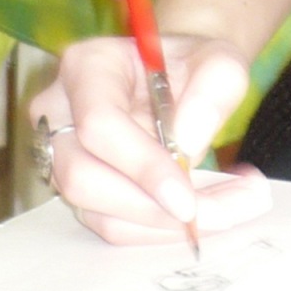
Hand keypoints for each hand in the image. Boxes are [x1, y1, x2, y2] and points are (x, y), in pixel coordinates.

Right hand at [29, 32, 271, 244]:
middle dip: (153, 208)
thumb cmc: (195, 64)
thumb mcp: (220, 60)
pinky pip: (113, 225)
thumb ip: (214, 89)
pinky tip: (207, 213)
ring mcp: (62, 156)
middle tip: (224, 213)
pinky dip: (161, 230)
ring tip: (230, 210)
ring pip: (98, 212)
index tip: (188, 199)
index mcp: (87, 67)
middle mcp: (59, 113)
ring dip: (164, 225)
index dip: (141, 166)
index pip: (99, 125)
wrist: (182, 80)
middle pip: (84, 178)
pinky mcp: (81, 192)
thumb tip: (187, 143)